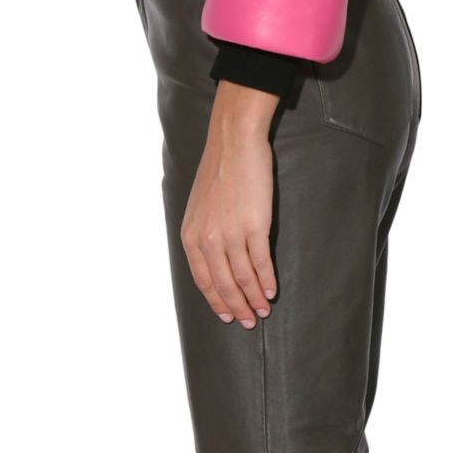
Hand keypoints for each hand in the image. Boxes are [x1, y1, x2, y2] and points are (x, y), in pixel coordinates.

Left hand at [180, 80, 280, 327]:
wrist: (234, 141)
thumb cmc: (219, 169)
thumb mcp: (199, 206)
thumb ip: (203, 233)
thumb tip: (214, 259)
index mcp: (191, 234)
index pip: (203, 280)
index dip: (217, 301)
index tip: (227, 315)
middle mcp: (207, 239)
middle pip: (222, 285)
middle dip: (236, 307)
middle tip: (248, 322)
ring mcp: (230, 233)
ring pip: (242, 278)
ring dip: (254, 299)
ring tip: (263, 310)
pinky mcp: (254, 226)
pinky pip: (260, 263)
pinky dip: (267, 281)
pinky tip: (272, 290)